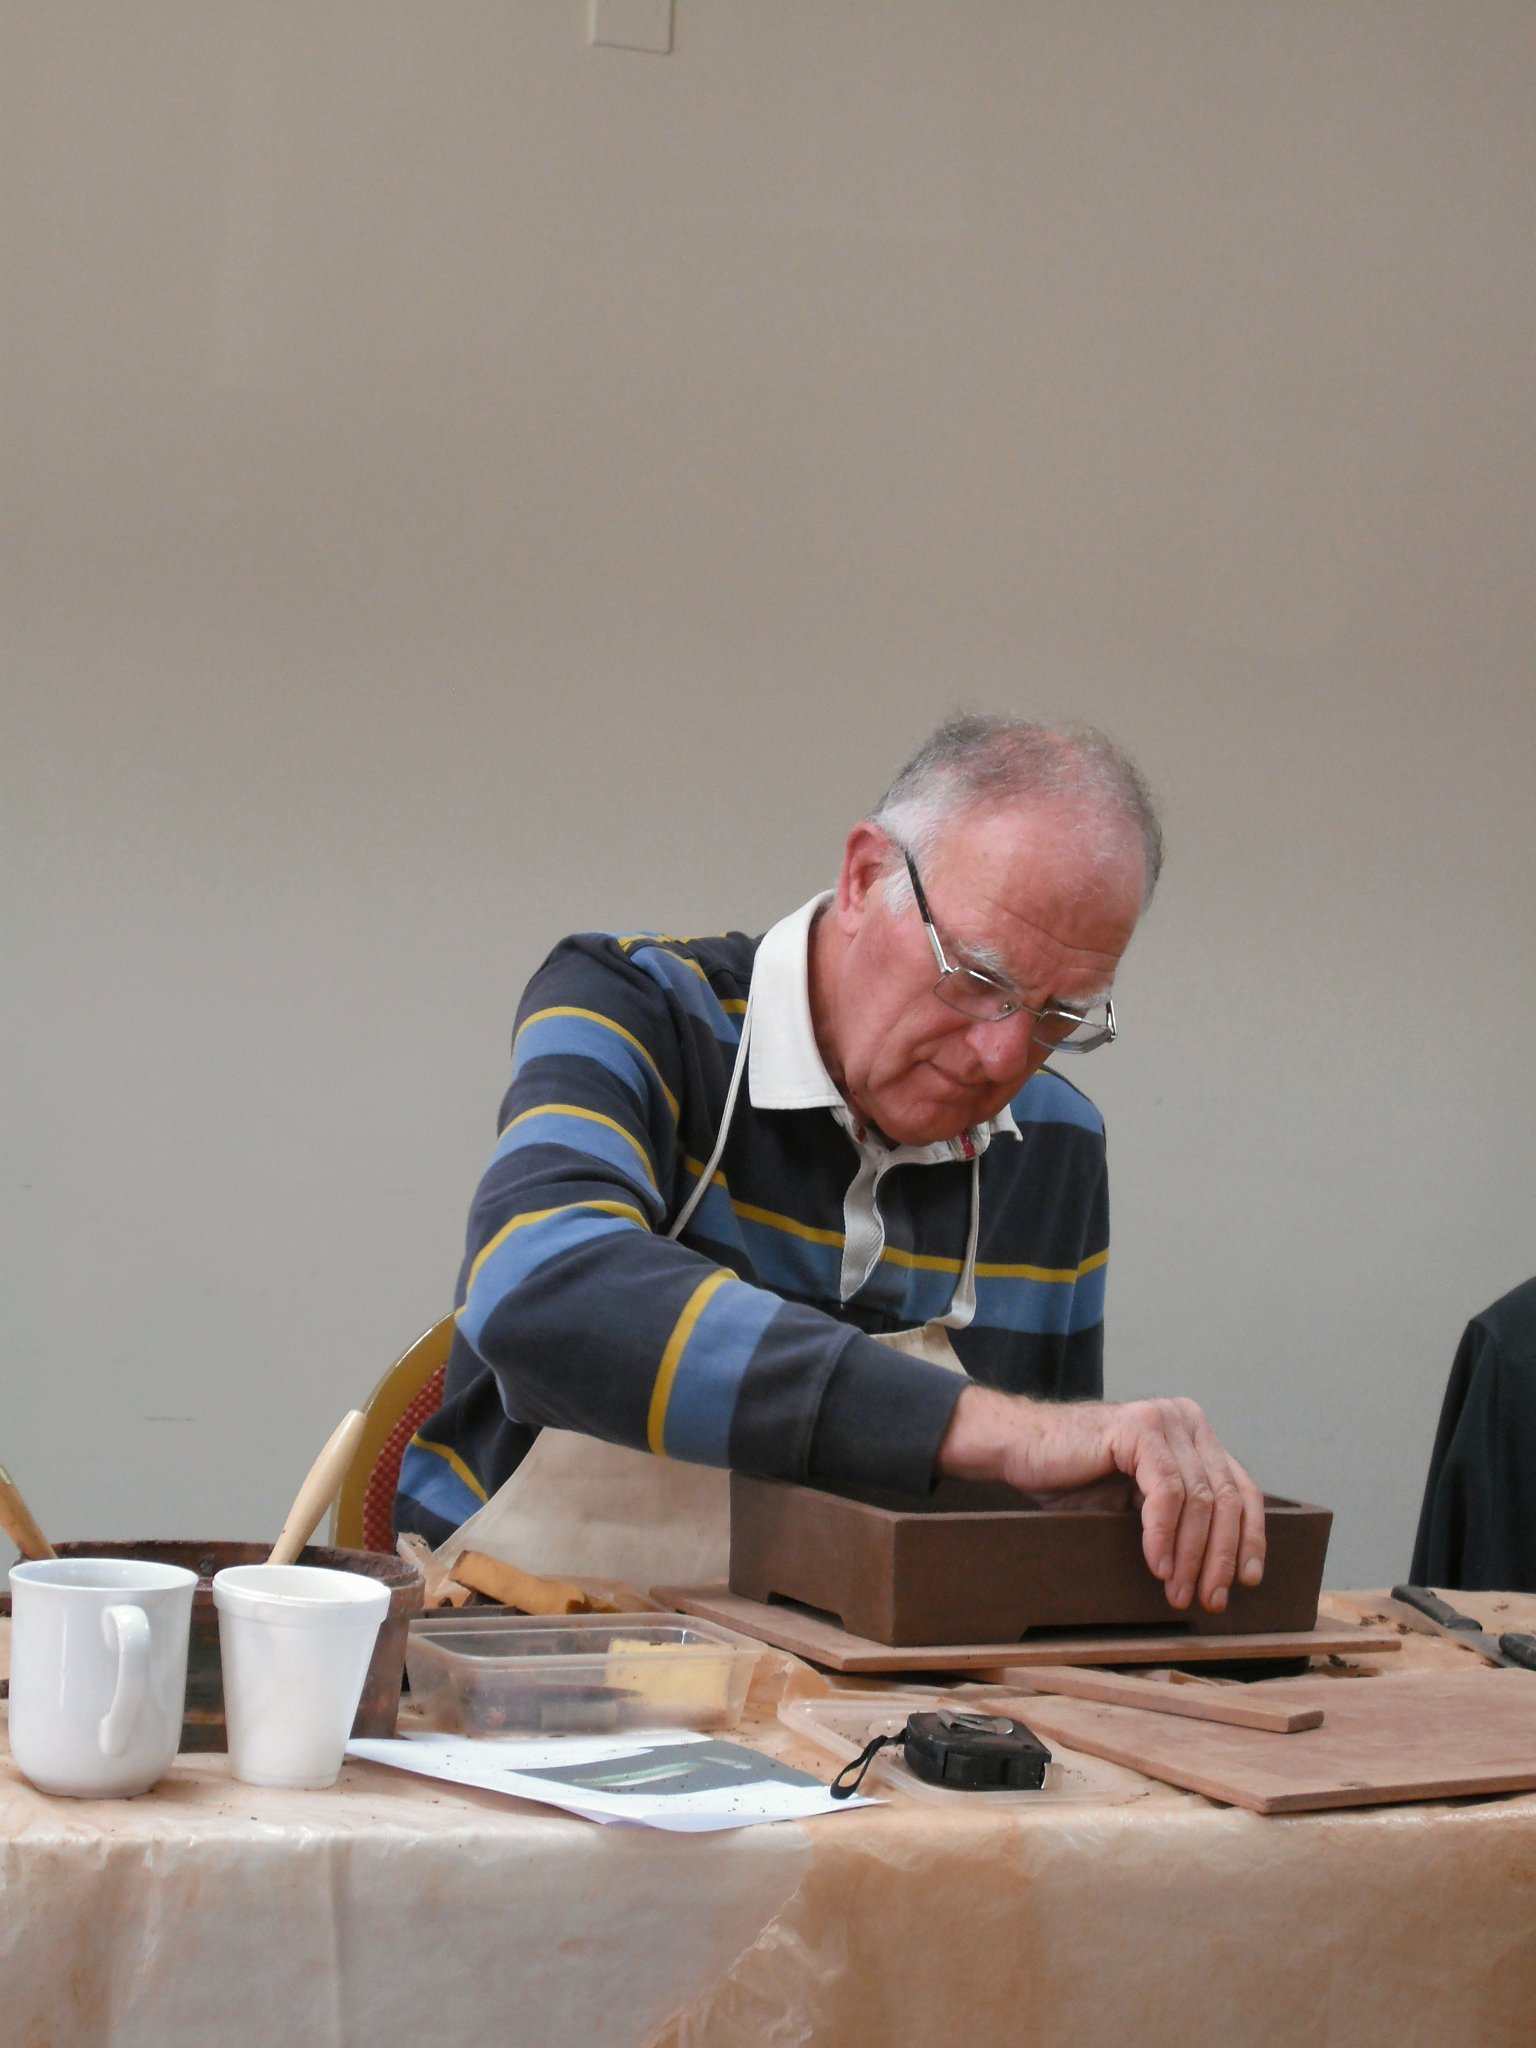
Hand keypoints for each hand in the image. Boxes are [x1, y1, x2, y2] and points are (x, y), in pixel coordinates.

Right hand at [936, 1387, 1265, 1613]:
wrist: (1020, 1449)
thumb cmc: (1074, 1479)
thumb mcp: (1139, 1501)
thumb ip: (1178, 1515)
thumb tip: (1218, 1570)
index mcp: (1195, 1435)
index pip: (1241, 1489)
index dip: (1249, 1538)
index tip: (1247, 1581)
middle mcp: (1187, 1420)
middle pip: (1227, 1498)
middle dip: (1221, 1556)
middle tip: (1208, 1599)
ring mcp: (1165, 1419)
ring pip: (1201, 1499)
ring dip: (1191, 1554)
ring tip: (1177, 1591)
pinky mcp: (1140, 1427)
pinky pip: (1166, 1491)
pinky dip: (1164, 1534)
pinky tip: (1156, 1564)